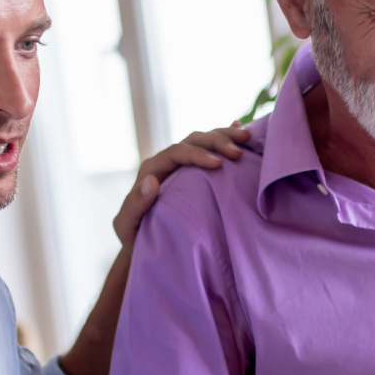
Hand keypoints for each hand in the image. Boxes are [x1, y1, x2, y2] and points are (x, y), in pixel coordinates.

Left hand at [112, 123, 248, 247]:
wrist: (147, 245)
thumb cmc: (135, 237)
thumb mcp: (127, 225)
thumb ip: (135, 205)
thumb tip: (151, 182)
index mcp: (152, 169)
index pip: (176, 152)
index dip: (197, 154)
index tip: (218, 164)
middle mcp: (168, 162)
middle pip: (194, 140)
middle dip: (216, 141)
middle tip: (237, 153)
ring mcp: (184, 165)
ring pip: (205, 140)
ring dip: (225, 136)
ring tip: (247, 138)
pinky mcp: (197, 172)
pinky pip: (212, 149)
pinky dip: (226, 137)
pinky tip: (241, 129)